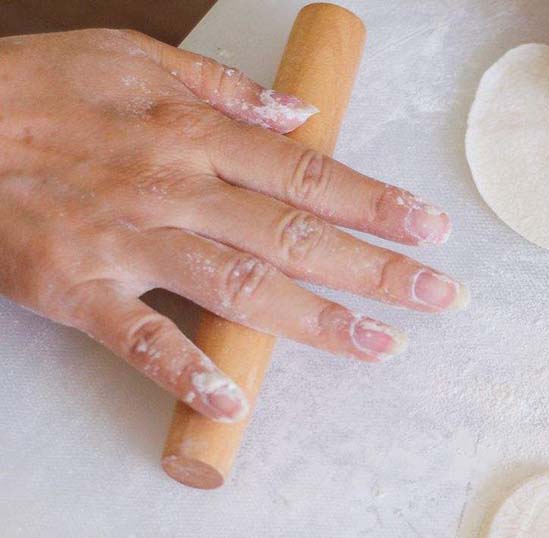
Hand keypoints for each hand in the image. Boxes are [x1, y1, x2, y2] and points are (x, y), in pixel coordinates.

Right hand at [0, 30, 467, 422]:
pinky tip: (233, 396)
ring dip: (313, 321)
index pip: (309, 175)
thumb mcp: (136, 60)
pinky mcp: (74, 287)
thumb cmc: (37, 89)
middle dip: (375, 268)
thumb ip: (225, 90)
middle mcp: (175, 189)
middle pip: (294, 235)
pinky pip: (137, 336)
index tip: (432, 230)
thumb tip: (300, 115)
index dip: (378, 204)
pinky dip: (184, 369)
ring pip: (237, 285)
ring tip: (378, 346)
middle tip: (440, 296)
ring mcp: (126, 241)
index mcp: (194, 136)